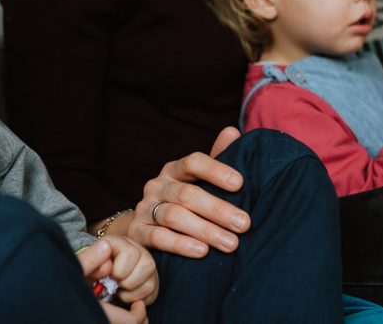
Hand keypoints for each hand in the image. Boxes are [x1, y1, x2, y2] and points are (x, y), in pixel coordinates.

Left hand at [78, 238, 153, 323]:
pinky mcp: (151, 279)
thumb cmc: (88, 270)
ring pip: (151, 281)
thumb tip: (107, 260)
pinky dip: (138, 298)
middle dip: (127, 281)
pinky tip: (126, 294)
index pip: (131, 253)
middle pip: (147, 264)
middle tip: (115, 283)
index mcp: (119, 241)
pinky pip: (153, 292)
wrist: (92, 276)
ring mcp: (146, 264)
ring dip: (132, 292)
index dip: (119, 270)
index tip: (108, 275)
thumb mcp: (84, 263)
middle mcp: (137, 249)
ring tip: (119, 289)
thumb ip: (91, 259)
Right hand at [127, 127, 248, 257]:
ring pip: (174, 215)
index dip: (216, 170)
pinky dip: (180, 244)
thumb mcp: (199, 182)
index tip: (240, 183)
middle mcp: (157, 185)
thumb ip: (216, 159)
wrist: (144, 229)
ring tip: (230, 243)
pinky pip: (158, 237)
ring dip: (205, 230)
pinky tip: (202, 252)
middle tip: (244, 224)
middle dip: (218, 209)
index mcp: (174, 170)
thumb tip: (232, 131)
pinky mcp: (137, 232)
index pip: (193, 162)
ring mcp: (145, 208)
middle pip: (187, 194)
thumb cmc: (183, 203)